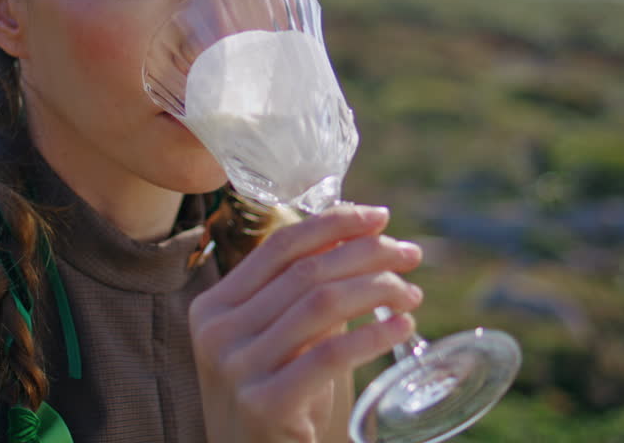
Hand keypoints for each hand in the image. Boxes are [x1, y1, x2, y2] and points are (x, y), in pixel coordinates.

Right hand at [190, 205, 423, 442]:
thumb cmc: (277, 397)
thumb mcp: (277, 340)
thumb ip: (303, 295)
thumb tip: (363, 236)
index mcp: (213, 307)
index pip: (278, 247)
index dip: (333, 224)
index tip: (380, 217)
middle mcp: (217, 333)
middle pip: (305, 272)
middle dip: (367, 254)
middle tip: (410, 255)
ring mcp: (236, 369)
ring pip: (321, 304)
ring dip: (377, 289)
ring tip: (410, 294)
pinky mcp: (264, 404)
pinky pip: (329, 355)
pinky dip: (372, 335)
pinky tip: (401, 327)